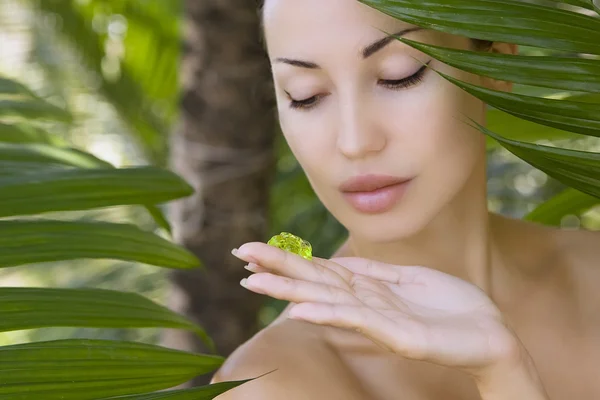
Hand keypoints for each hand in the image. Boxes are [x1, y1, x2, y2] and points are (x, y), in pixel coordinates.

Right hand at [232, 242, 521, 378]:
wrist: (491, 334)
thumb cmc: (451, 307)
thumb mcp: (408, 279)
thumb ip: (372, 273)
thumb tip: (336, 261)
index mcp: (368, 290)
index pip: (319, 270)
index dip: (287, 258)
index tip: (255, 247)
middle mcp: (366, 306)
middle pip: (314, 282)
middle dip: (277, 268)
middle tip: (238, 255)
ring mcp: (379, 322)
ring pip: (326, 300)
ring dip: (289, 289)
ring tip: (254, 279)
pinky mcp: (398, 335)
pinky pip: (358, 320)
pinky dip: (327, 312)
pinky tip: (301, 307)